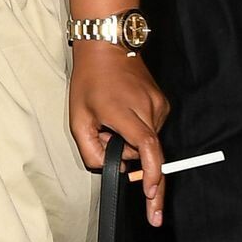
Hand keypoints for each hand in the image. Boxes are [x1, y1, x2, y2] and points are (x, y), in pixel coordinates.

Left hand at [69, 46, 170, 226]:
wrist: (108, 48)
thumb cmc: (90, 81)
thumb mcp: (78, 119)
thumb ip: (92, 151)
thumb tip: (111, 169)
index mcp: (125, 113)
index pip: (147, 149)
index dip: (151, 174)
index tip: (151, 193)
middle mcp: (148, 109)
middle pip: (143, 151)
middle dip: (125, 153)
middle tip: (103, 133)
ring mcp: (159, 106)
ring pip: (148, 141)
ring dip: (130, 140)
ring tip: (111, 118)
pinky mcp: (163, 103)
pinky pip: (151, 129)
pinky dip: (137, 130)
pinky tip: (123, 113)